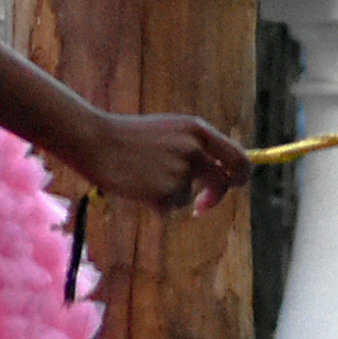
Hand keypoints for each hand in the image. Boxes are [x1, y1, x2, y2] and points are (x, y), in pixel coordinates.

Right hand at [79, 112, 251, 214]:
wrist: (96, 141)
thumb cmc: (128, 137)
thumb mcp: (169, 131)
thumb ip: (195, 147)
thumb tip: (220, 172)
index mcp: (197, 130)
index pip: (238, 156)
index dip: (241, 175)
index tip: (233, 184)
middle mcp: (194, 149)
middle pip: (224, 182)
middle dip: (215, 198)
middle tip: (202, 206)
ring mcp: (180, 171)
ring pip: (187, 197)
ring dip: (170, 196)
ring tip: (143, 179)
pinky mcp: (165, 192)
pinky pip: (169, 208)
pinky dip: (155, 205)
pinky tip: (136, 188)